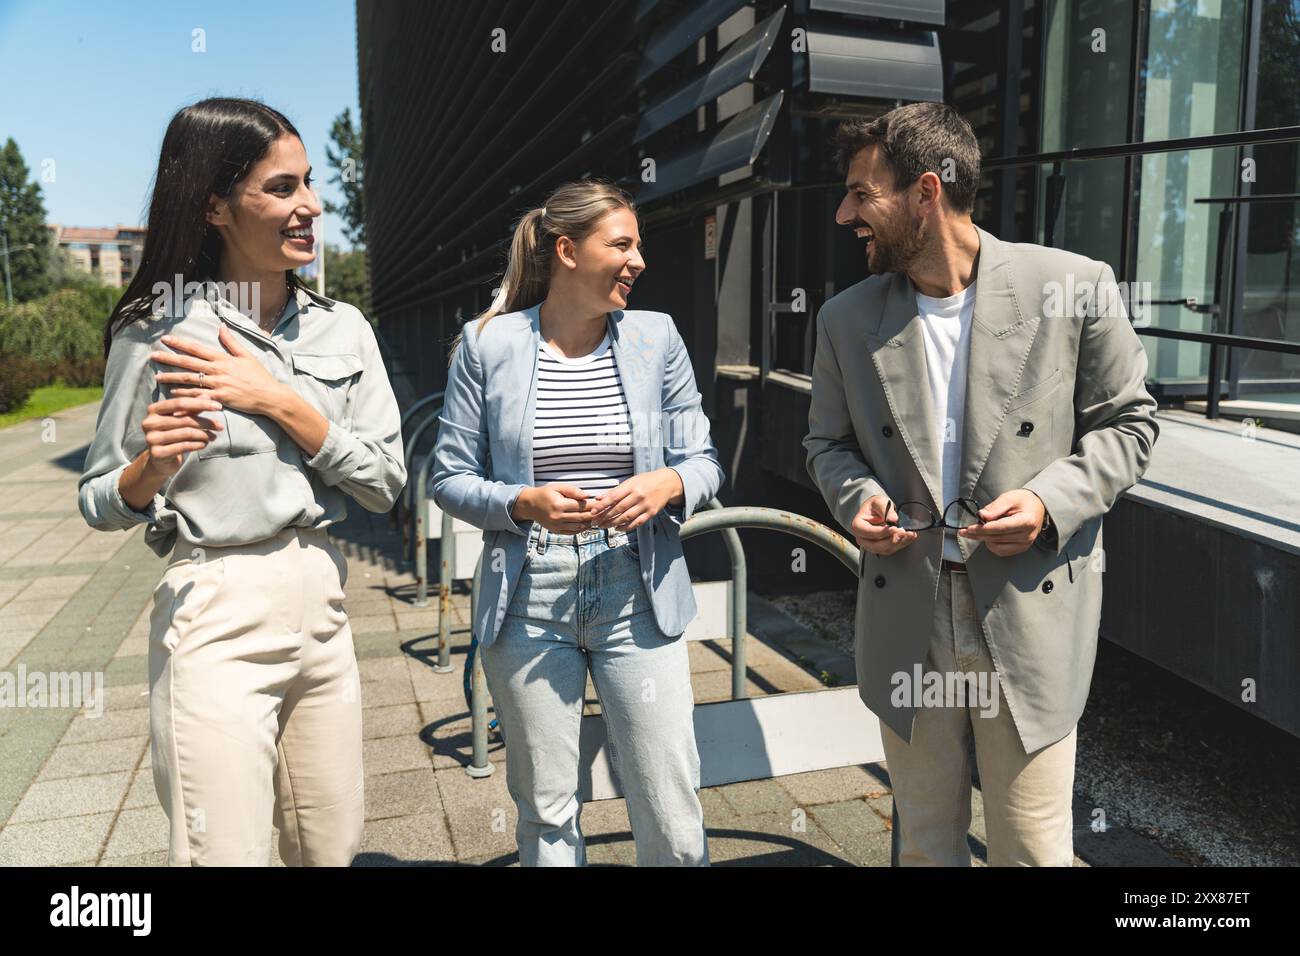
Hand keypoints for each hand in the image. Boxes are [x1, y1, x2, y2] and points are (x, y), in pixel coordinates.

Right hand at [139, 395, 225, 475]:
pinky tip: (205, 444)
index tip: (219, 407)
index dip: (200, 404)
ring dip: (204, 435)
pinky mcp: (157, 453)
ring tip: (214, 436)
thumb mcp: (182, 418)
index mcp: (154, 409)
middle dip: (206, 422)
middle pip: (185, 419)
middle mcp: (149, 422)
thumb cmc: (174, 434)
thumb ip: (193, 407)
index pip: (180, 403)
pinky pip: (183, 446)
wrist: (161, 459)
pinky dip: (197, 444)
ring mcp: (151, 438)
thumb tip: (208, 395)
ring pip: (186, 433)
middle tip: (220, 426)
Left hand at [151, 326, 285, 415]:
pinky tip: (173, 394)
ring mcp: (218, 384)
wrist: (270, 395)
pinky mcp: (220, 398)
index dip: (180, 343)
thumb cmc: (259, 376)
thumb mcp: (247, 355)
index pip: (197, 348)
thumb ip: (231, 342)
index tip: (165, 339)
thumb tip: (221, 326)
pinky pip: (198, 396)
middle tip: (152, 355)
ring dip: (172, 378)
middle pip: (188, 363)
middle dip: (169, 358)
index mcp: (223, 358)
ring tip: (157, 376)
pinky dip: (184, 396)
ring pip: (190, 380)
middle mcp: (218, 370)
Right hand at [513, 483, 594, 531]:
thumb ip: (573, 491)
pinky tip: (588, 524)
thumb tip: (587, 496)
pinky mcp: (556, 531)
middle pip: (582, 517)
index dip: (593, 505)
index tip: (602, 503)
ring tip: (598, 518)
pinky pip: (573, 532)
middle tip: (604, 511)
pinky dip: (582, 529)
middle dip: (595, 515)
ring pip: (579, 527)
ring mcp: (557, 526)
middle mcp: (558, 517)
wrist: (530, 505)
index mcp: (559, 505)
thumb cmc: (546, 493)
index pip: (581, 506)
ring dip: (590, 523)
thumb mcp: (558, 487)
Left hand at [586, 468, 682, 530]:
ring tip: (603, 526)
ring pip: (627, 517)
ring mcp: (646, 505)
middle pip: (619, 509)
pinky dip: (626, 527)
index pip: (613, 497)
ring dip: (613, 523)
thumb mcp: (631, 481)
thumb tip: (598, 498)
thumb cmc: (646, 481)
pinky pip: (637, 522)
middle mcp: (639, 496)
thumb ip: (615, 491)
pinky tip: (617, 528)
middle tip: (595, 522)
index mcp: (632, 486)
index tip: (592, 511)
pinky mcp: (651, 513)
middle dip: (605, 517)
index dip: (602, 505)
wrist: (668, 483)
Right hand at [853, 494, 916, 555]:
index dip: (882, 532)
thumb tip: (893, 519)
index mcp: (858, 525)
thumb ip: (885, 508)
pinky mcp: (881, 548)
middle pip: (876, 545)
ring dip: (899, 542)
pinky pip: (892, 549)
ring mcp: (871, 545)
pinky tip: (909, 536)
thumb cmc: (875, 506)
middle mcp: (862, 538)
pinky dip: (902, 543)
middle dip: (892, 540)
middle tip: (903, 532)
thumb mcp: (879, 502)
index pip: (868, 532)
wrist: (877, 511)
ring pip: (885, 549)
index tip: (894, 528)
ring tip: (909, 533)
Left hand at [957, 488, 1045, 556]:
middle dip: (978, 534)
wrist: (1036, 507)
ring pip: (997, 546)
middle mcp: (1027, 535)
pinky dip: (991, 544)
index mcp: (1027, 521)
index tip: (969, 528)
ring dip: (983, 539)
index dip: (983, 529)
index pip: (1001, 528)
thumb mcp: (1010, 497)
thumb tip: (981, 516)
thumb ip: (995, 507)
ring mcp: (1025, 544)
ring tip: (976, 530)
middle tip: (964, 531)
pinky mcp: (1021, 548)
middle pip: (997, 538)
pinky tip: (987, 536)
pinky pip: (1001, 551)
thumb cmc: (1023, 501)